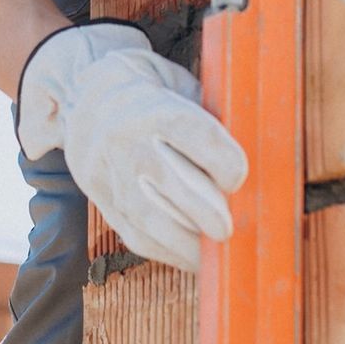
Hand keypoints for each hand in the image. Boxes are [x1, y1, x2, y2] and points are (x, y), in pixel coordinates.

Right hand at [16, 22, 247, 271]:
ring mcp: (110, 173)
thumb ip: (212, 119)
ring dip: (188, 244)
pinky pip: (135, 235)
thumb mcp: (181, 88)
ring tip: (217, 252)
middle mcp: (128, 140)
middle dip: (207, 213)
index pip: (194, 134)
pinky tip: (191, 255)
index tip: (238, 177)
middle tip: (229, 229)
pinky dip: (168, 252)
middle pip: (171, 183)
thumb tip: (257, 158)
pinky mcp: (102, 199)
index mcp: (154, 106)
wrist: (87, 96)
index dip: (224, 161)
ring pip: (150, 218)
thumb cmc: (151, 93)